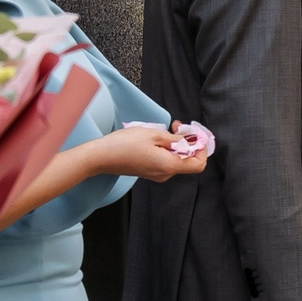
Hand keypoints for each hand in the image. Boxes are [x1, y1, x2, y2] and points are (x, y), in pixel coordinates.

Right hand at [87, 125, 208, 182]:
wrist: (100, 157)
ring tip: (167, 128)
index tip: (195, 133)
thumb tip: (192, 140)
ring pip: (176, 159)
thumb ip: (177, 138)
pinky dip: (167, 148)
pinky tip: (158, 137)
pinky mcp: (149, 171)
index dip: (201, 148)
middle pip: (188, 160)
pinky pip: (165, 160)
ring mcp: (156, 174)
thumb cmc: (124, 144)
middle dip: (188, 141)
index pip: (199, 164)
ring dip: (177, 143)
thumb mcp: (154, 134)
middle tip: (178, 125)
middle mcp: (165, 174)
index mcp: (169, 167)